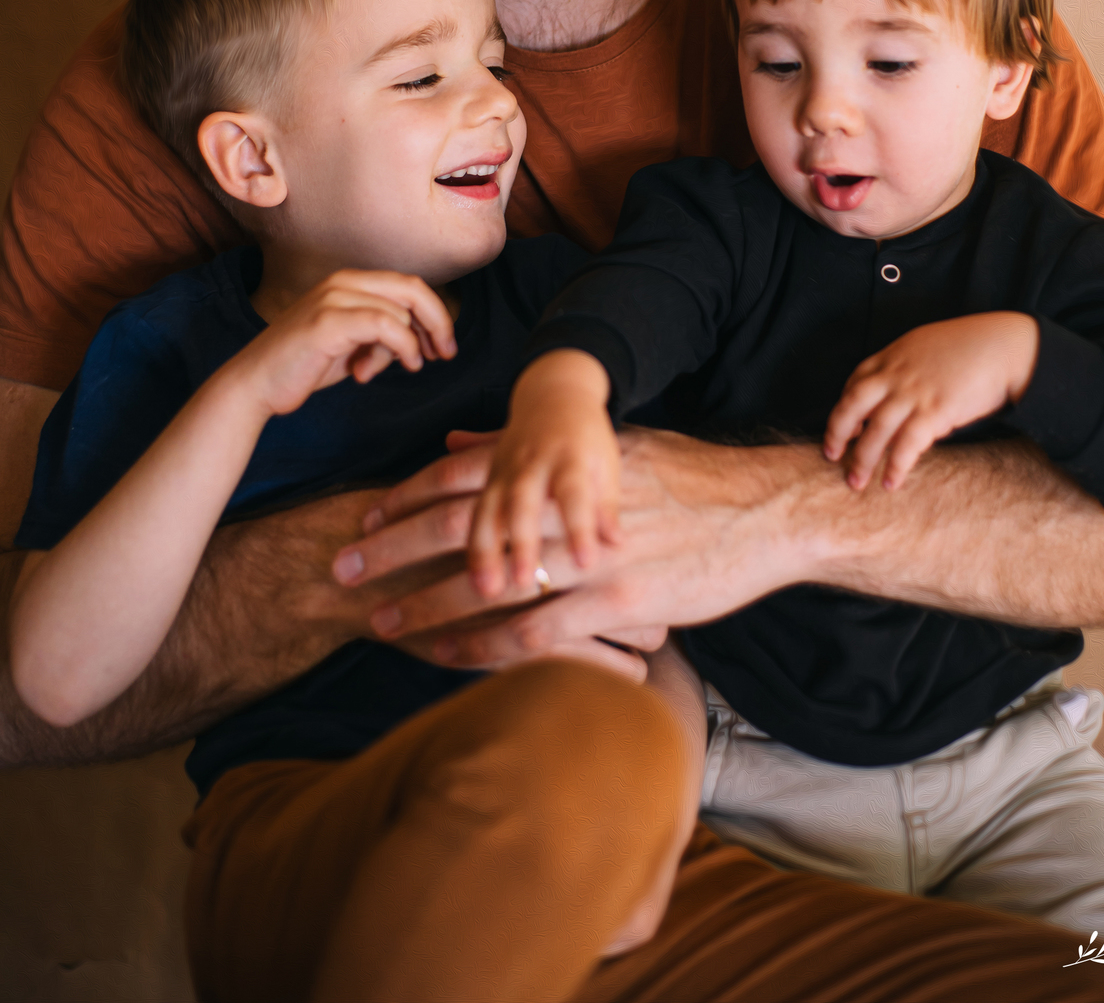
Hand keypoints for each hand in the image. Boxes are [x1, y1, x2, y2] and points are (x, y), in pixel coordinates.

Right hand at [222, 270, 457, 423]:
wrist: (254, 385)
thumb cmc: (304, 366)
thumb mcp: (352, 344)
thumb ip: (383, 333)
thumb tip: (422, 338)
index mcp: (349, 282)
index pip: (409, 286)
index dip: (435, 314)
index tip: (442, 347)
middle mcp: (342, 281)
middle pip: (413, 289)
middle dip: (438, 322)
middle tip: (444, 354)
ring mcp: (333, 298)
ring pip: (400, 312)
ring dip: (403, 348)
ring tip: (373, 371)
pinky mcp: (328, 321)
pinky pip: (385, 326)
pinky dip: (399, 348)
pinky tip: (383, 369)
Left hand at [332, 427, 812, 662]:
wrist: (762, 511)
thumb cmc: (689, 479)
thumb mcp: (613, 451)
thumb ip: (532, 452)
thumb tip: (457, 443)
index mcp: (562, 462)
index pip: (467, 474)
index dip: (410, 496)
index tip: (365, 516)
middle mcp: (566, 504)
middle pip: (460, 525)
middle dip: (394, 548)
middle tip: (341, 568)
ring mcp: (589, 555)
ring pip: (488, 583)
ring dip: (427, 606)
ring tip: (380, 624)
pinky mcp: (617, 601)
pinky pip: (535, 632)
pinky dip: (485, 646)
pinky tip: (450, 660)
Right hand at [467, 352, 620, 597]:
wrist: (553, 393)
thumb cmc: (587, 438)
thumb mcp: (606, 462)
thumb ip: (607, 504)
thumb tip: (617, 544)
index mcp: (570, 457)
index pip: (575, 494)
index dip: (580, 528)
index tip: (586, 562)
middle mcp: (533, 462)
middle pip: (523, 502)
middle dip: (521, 543)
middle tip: (525, 583)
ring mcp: (505, 469)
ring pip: (488, 508)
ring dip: (484, 550)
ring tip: (485, 589)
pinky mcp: (487, 477)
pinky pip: (472, 510)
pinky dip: (468, 541)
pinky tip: (468, 574)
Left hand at [824, 312, 1039, 490]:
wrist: (1004, 347)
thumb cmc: (970, 348)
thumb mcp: (926, 347)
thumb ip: (906, 368)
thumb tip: (898, 395)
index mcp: (892, 356)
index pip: (854, 383)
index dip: (844, 408)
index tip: (841, 429)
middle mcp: (896, 374)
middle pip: (852, 405)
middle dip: (838, 433)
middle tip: (832, 457)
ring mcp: (914, 392)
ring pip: (875, 430)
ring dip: (863, 459)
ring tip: (857, 482)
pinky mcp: (936, 410)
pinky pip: (907, 444)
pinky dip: (896, 465)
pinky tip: (891, 482)